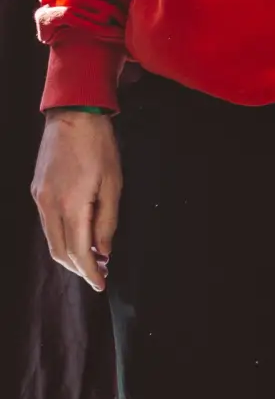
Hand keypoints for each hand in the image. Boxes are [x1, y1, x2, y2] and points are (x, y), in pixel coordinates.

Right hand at [31, 111, 120, 293]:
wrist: (73, 114)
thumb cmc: (99, 146)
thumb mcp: (113, 183)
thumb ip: (107, 220)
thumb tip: (103, 251)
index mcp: (71, 206)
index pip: (78, 252)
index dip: (89, 272)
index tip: (101, 284)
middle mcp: (49, 206)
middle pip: (59, 251)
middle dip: (78, 268)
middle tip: (98, 273)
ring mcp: (40, 198)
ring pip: (51, 239)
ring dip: (69, 253)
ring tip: (91, 257)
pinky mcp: (37, 190)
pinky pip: (47, 223)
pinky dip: (61, 235)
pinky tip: (77, 234)